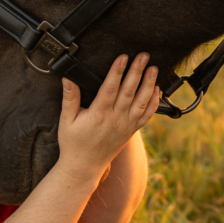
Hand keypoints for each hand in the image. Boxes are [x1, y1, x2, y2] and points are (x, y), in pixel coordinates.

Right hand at [56, 53, 159, 186]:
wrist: (84, 167)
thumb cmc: (73, 143)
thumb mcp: (67, 120)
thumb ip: (70, 98)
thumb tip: (68, 79)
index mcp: (98, 114)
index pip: (110, 88)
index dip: (117, 71)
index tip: (123, 57)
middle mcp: (115, 119)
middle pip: (129, 91)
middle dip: (137, 71)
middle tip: (143, 55)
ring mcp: (125, 126)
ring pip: (141, 102)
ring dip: (148, 84)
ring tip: (154, 68)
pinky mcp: (131, 131)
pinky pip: (146, 116)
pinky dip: (153, 102)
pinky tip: (156, 90)